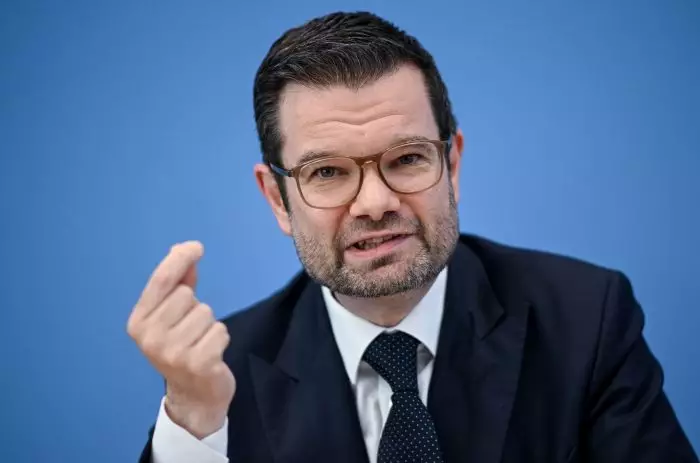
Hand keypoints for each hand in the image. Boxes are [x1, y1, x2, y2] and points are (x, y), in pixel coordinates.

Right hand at [127, 241, 235, 438]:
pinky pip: (220, 330)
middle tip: (190, 331)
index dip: (179, 260)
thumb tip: (183, 248)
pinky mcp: (198, 362)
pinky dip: (221, 338)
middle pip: (187, 295)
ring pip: (206, 312)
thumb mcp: (173, 316)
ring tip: (200, 343)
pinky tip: (211, 354)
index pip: (160, 281)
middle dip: (195, 307)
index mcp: (138, 322)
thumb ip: (178, 282)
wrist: (193, 395)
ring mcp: (172, 352)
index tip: (196, 247)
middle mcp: (149, 337)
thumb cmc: (183, 347)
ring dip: (209, 325)